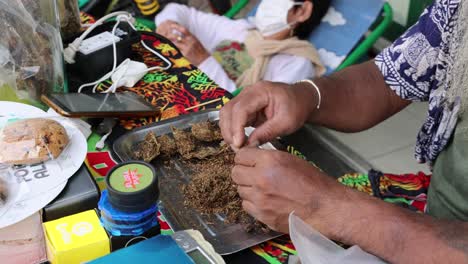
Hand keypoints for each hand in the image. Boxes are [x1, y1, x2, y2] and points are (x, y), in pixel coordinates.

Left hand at [157, 21, 208, 65]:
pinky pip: (176, 51)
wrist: (204, 61)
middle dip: (170, 36)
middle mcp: (190, 42)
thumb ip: (188, 38)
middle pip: (177, 37)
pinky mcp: (185, 54)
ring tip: (163, 42)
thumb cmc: (199, 51)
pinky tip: (167, 49)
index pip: (184, 29)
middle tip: (163, 35)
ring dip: (169, 43)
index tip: (171, 25)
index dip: (177, 27)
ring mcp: (187, 48)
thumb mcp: (195, 42)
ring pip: (175, 44)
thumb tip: (179, 35)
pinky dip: (172, 50)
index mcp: (192, 37)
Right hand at [220, 81, 318, 148]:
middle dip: (229, 130)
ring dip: (228, 130)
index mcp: (261, 91)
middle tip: (237, 148)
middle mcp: (249, 92)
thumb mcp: (286, 123)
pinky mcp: (245, 106)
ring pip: (226, 113)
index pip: (241, 108)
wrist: (301, 99)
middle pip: (228, 109)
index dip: (236, 127)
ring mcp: (245, 98)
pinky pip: (232, 117)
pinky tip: (239, 141)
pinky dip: (233, 129)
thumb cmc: (297, 108)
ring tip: (237, 146)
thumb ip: (267, 133)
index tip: (239, 144)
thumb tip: (249, 146)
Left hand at [231, 148, 346, 233]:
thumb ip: (268, 157)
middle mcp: (261, 179)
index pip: (240, 155)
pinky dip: (252, 202)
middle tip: (253, 174)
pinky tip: (265, 200)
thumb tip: (251, 156)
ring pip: (239, 189)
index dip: (245, 157)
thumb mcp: (290, 159)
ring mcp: (259, 199)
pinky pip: (246, 205)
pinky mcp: (261, 214)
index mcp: (269, 161)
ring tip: (264, 188)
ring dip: (248, 188)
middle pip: (235, 172)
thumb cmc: (312, 183)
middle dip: (243, 172)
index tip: (249, 160)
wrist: (325, 208)